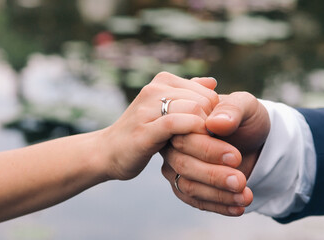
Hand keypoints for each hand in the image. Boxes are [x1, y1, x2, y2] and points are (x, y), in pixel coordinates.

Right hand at [99, 72, 217, 179]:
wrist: (108, 151)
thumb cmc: (144, 132)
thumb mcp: (166, 110)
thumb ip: (189, 94)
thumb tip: (212, 81)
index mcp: (163, 81)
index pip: (207, 92)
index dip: (215, 114)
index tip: (211, 133)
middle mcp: (155, 89)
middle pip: (203, 100)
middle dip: (213, 124)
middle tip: (210, 142)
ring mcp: (147, 108)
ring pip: (193, 109)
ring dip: (205, 132)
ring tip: (204, 147)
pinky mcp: (143, 129)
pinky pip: (176, 124)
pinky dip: (192, 134)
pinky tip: (193, 148)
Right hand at [161, 91, 269, 215]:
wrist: (256, 141)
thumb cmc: (247, 120)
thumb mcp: (246, 107)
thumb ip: (231, 110)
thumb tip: (215, 123)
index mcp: (184, 121)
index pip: (184, 138)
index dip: (207, 150)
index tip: (235, 157)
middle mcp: (175, 144)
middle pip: (183, 164)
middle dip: (213, 175)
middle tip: (240, 181)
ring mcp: (178, 166)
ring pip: (188, 185)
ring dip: (218, 194)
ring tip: (246, 196)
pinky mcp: (186, 185)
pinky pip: (195, 201)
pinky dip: (218, 206)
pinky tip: (238, 208)